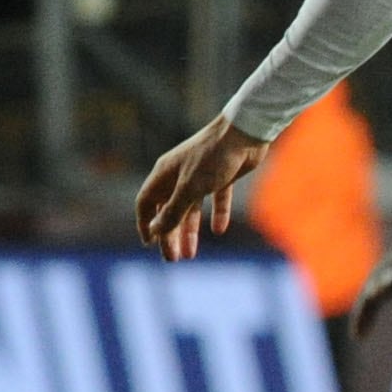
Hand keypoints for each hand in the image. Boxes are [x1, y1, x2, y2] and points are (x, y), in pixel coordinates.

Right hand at [134, 116, 267, 258]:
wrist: (245, 133)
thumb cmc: (213, 158)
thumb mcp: (190, 189)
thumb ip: (172, 212)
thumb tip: (156, 231)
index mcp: (164, 175)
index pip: (146, 203)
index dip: (146, 224)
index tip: (150, 244)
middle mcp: (179, 175)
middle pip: (168, 210)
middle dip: (169, 235)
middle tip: (172, 259)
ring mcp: (200, 175)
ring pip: (190, 209)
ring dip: (189, 231)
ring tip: (190, 254)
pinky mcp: (221, 175)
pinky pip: (215, 200)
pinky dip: (216, 214)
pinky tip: (219, 230)